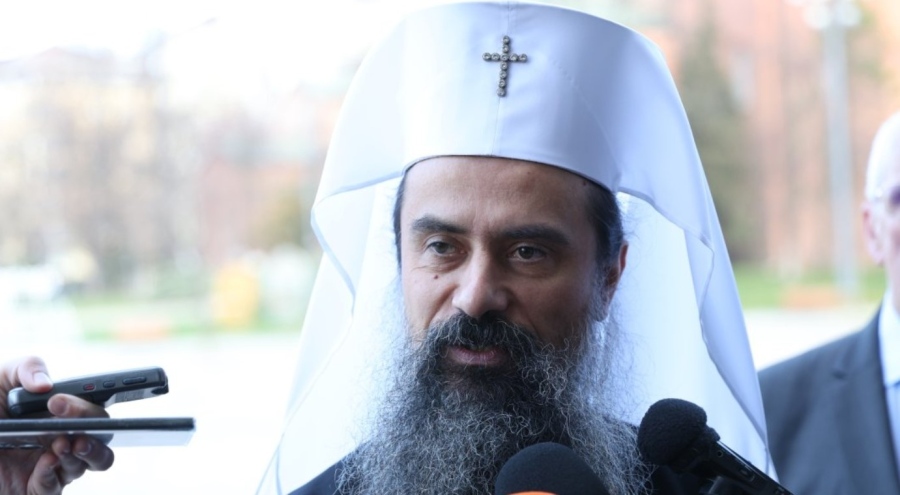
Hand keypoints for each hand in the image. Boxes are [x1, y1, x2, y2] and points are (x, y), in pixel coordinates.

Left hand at [0, 357, 114, 493]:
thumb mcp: (0, 382)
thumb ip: (26, 368)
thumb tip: (46, 384)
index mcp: (61, 413)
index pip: (92, 407)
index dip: (88, 404)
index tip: (59, 401)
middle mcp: (63, 437)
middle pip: (103, 433)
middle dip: (91, 424)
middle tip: (65, 420)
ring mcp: (55, 464)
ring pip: (95, 462)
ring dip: (86, 451)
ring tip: (63, 444)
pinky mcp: (39, 488)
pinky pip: (57, 487)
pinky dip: (54, 474)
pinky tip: (45, 463)